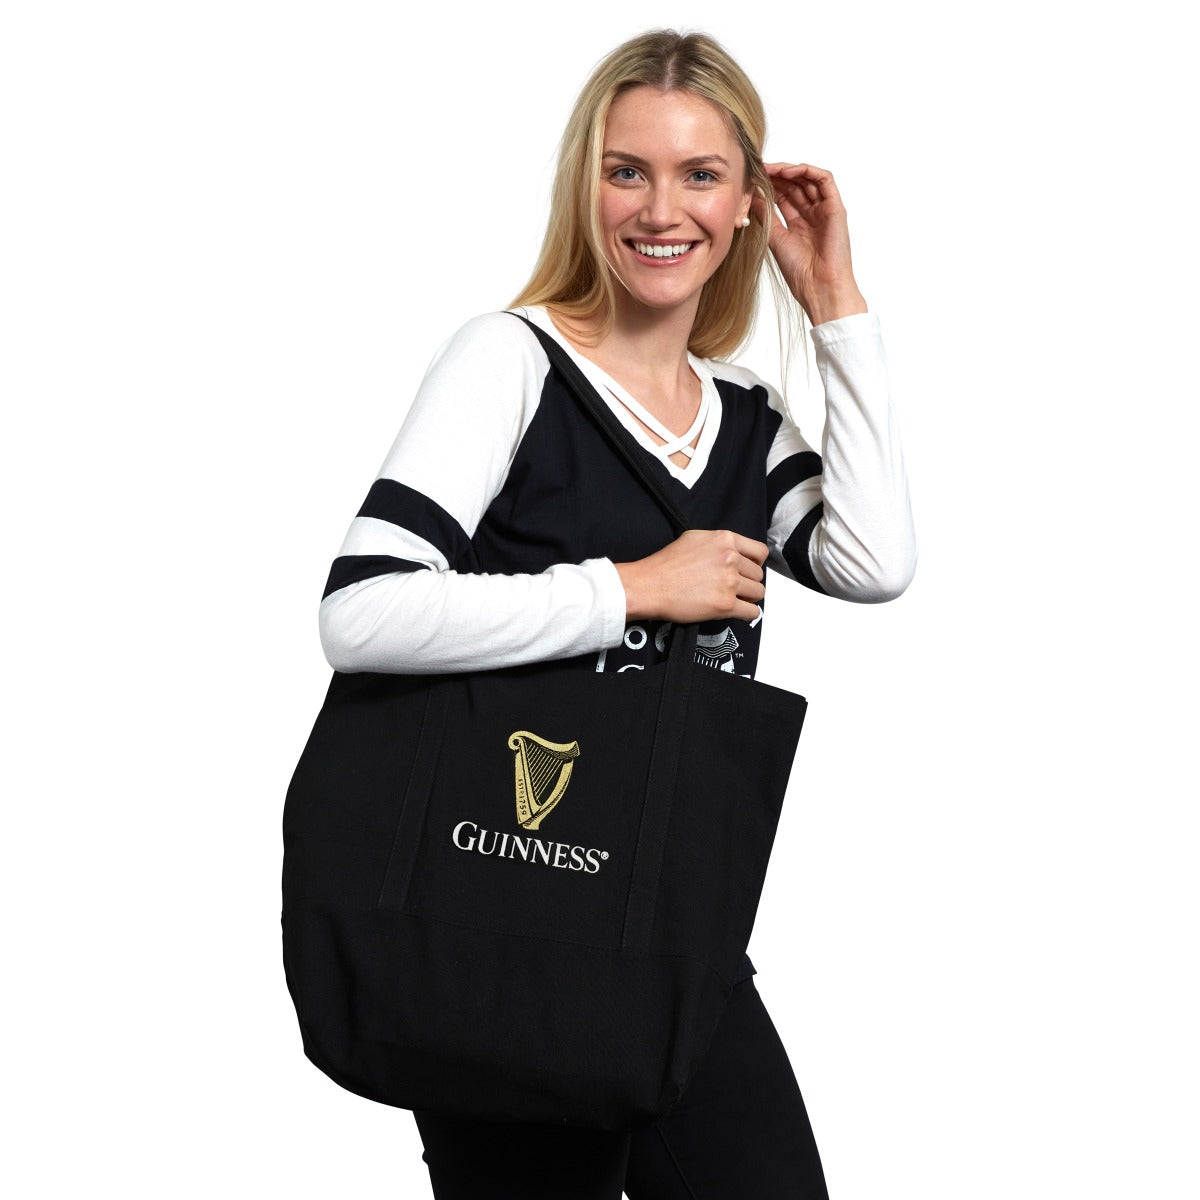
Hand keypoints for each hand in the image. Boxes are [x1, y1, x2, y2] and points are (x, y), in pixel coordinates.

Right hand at [615, 530, 768, 623]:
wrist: (649, 586)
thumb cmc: (665, 565)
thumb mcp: (694, 538)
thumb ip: (718, 542)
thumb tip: (733, 551)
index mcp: (725, 540)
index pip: (760, 552)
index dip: (756, 563)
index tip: (750, 570)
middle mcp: (730, 559)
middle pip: (758, 574)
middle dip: (749, 581)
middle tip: (735, 587)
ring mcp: (729, 582)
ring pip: (758, 593)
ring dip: (749, 598)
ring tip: (735, 599)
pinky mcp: (725, 605)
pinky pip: (751, 612)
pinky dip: (748, 614)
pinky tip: (739, 611)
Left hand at [756, 162, 867, 325]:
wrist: (819, 287)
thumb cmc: (800, 272)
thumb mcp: (775, 239)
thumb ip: (766, 217)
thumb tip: (752, 197)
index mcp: (799, 224)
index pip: (784, 196)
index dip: (770, 185)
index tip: (753, 178)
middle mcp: (813, 215)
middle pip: (795, 185)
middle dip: (777, 175)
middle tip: (759, 169)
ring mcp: (825, 210)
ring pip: (808, 179)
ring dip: (789, 170)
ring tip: (770, 169)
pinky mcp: (836, 207)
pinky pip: (825, 180)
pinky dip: (808, 171)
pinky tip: (789, 172)